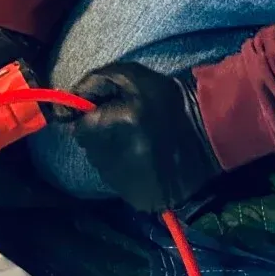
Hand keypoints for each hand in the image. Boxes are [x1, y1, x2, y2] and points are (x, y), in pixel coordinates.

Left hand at [63, 64, 221, 212]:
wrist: (209, 130)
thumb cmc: (166, 98)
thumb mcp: (130, 75)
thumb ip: (93, 82)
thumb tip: (65, 103)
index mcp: (114, 126)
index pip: (79, 130)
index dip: (91, 121)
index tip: (108, 116)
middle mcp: (118, 159)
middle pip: (91, 151)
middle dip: (102, 139)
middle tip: (127, 129)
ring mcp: (130, 184)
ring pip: (105, 170)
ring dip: (115, 158)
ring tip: (139, 146)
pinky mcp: (142, 200)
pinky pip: (121, 186)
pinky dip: (129, 175)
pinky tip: (147, 163)